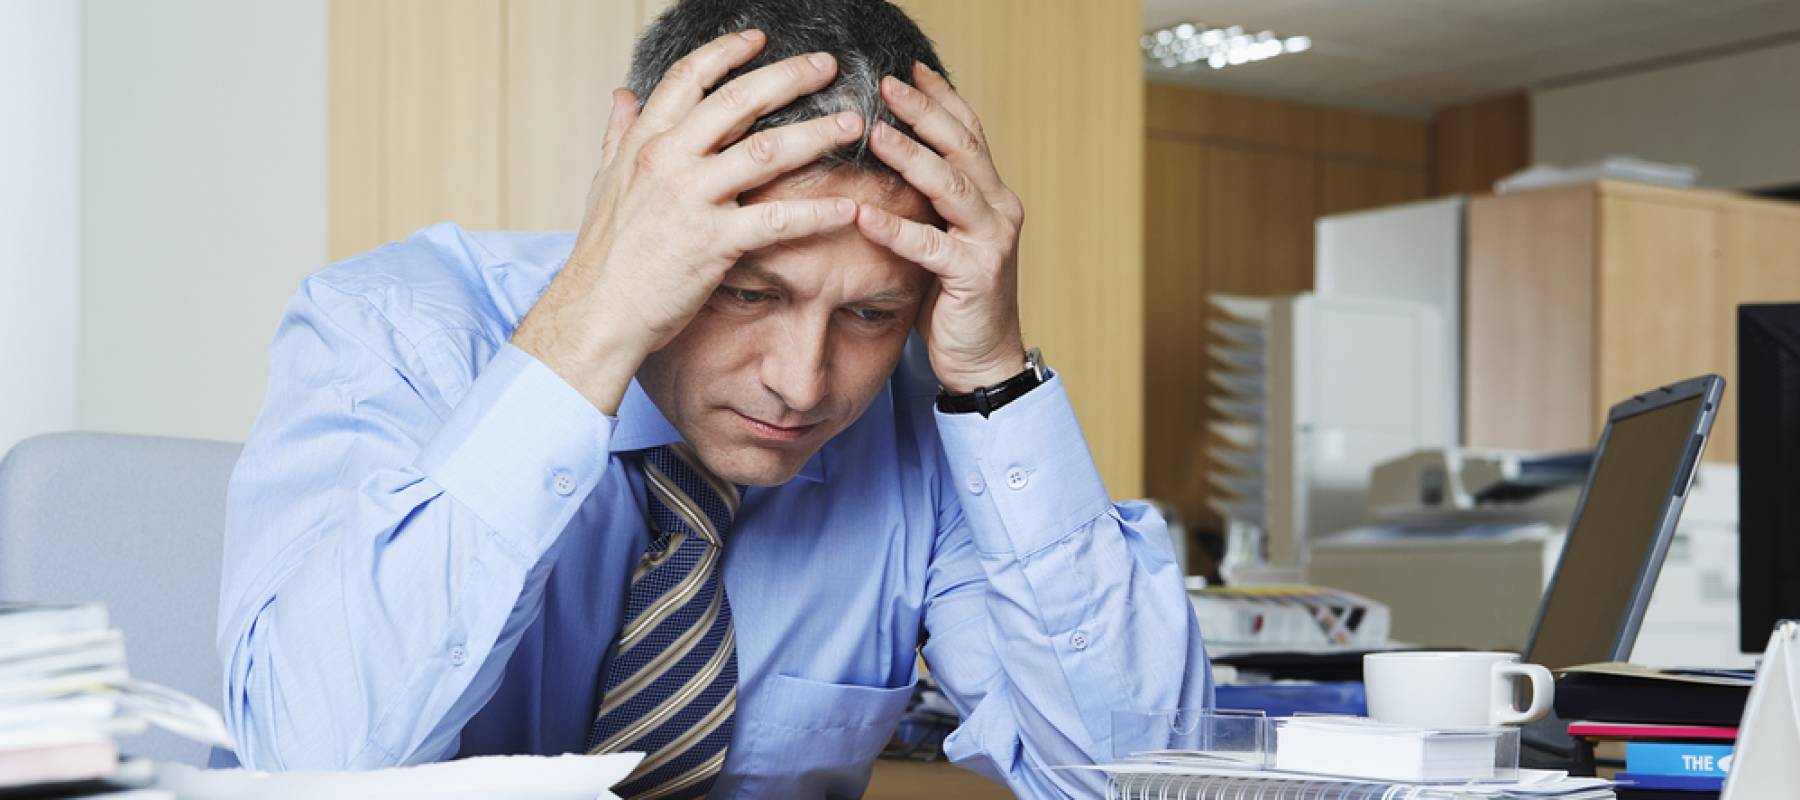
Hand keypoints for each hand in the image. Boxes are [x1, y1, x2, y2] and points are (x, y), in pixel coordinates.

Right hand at [511, 30, 866, 412]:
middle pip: (738, 101)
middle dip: (789, 77)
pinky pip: (779, 220)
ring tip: (853, 123)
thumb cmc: (604, 254)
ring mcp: (692, 199)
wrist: (596, 312)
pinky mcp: (714, 242)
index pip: (689, 78)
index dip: (726, 52)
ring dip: (817, 134)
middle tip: (828, 65)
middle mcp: (668, 160)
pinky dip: (819, 213)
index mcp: (645, 143)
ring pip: (767, 152)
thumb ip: (617, 134)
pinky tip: (851, 207)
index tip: (759, 38)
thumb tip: (622, 93)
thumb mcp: (603, 182)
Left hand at [857, 63, 1025, 394]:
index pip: (968, 133)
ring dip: (911, 157)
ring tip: (874, 132)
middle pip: (962, 147)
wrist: (983, 360)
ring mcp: (991, 242)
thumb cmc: (955, 298)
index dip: (941, 98)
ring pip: (951, 187)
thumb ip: (929, 202)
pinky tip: (864, 215)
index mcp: (992, 195)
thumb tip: (885, 161)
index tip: (909, 68)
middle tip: (887, 84)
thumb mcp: (944, 237)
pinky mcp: (975, 276)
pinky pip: (930, 247)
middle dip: (924, 112)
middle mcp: (999, 210)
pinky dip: (896, 230)